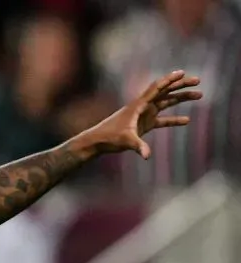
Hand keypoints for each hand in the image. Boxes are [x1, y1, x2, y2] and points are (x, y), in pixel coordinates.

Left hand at [76, 70, 201, 158]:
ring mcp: (144, 115)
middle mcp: (142, 107)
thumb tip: (147, 155)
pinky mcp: (144, 125)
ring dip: (181, 98)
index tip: (182, 72)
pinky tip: (187, 121)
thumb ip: (138, 146)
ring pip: (166, 103)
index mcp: (138, 105)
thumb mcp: (126, 141)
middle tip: (198, 80)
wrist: (97, 142)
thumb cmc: (109, 138)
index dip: (169, 80)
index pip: (156, 88)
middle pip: (165, 92)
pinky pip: (162, 120)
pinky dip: (174, 120)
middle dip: (181, 86)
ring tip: (199, 95)